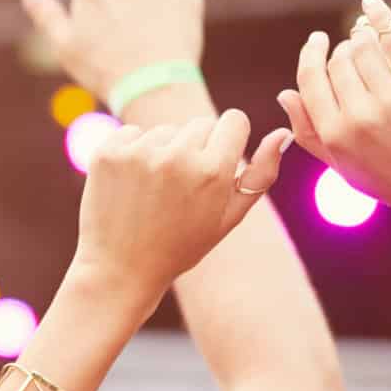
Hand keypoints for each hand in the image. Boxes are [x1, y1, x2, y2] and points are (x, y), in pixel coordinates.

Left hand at [69, 113, 288, 309]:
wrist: (120, 270)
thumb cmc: (181, 246)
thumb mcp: (229, 217)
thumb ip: (261, 174)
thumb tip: (282, 133)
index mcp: (213, 172)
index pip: (234, 120)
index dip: (229, 140)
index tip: (218, 161)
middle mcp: (177, 157)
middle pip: (201, 123)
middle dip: (197, 148)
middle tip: (183, 189)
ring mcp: (139, 153)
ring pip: (165, 130)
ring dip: (163, 152)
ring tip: (155, 193)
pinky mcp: (108, 153)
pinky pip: (132, 134)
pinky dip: (133, 153)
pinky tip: (131, 187)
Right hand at [280, 0, 390, 235]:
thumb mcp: (345, 168)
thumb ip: (310, 133)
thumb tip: (285, 94)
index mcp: (334, 136)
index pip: (310, 79)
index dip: (311, 55)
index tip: (318, 41)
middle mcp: (358, 117)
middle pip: (339, 60)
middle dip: (344, 49)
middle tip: (355, 47)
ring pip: (364, 46)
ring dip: (363, 35)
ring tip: (368, 35)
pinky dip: (380, 15)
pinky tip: (371, 3)